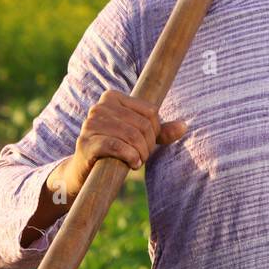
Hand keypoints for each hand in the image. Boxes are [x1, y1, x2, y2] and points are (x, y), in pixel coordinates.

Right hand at [61, 90, 186, 196]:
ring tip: (137, 160)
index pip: (150, 111)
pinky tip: (132, 163)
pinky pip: (117, 146)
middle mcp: (99, 107)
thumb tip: (184, 126)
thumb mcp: (140, 137)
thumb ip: (161, 131)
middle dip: (148, 145)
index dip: (156, 130)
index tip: (147, 142)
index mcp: (113, 97)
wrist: (85, 171)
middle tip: (142, 156)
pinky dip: (130, 157)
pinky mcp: (86, 143)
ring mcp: (90, 124)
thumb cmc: (116, 149)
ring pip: (132, 136)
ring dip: (141, 153)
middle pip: (143, 125)